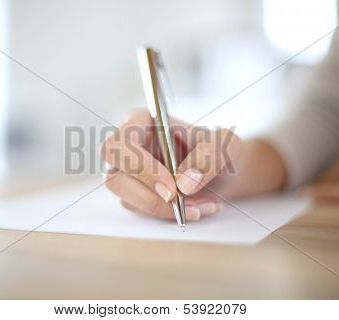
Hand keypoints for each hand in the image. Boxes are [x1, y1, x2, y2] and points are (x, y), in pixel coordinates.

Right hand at [101, 109, 240, 220]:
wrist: (223, 171)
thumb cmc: (218, 149)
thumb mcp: (223, 145)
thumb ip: (208, 157)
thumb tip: (183, 183)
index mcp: (141, 123)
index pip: (119, 144)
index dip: (140, 167)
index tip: (172, 187)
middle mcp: (127, 148)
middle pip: (114, 177)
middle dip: (150, 197)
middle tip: (183, 206)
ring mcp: (128, 174)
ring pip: (127, 199)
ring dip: (165, 210)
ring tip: (202, 206)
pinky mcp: (135, 194)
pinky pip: (143, 212)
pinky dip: (170, 215)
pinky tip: (197, 208)